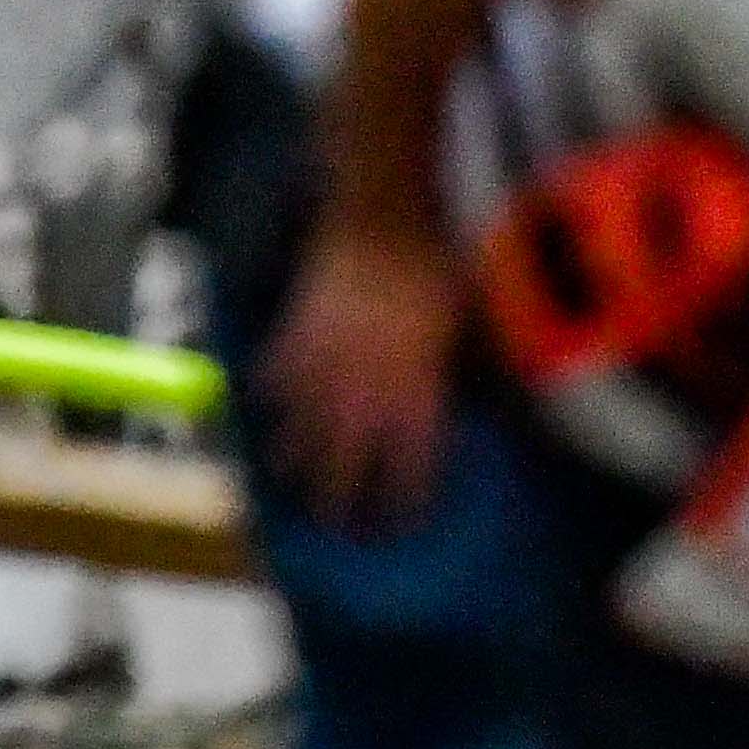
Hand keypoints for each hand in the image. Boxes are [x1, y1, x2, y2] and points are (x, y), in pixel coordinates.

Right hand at [260, 219, 462, 530]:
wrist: (385, 221)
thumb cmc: (438, 270)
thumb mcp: (468, 327)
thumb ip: (462, 375)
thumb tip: (479, 405)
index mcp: (412, 400)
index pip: (407, 474)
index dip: (403, 505)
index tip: (399, 526)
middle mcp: (363, 399)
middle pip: (342, 473)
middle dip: (338, 507)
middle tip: (337, 526)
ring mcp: (322, 375)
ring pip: (296, 440)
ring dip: (294, 464)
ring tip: (291, 482)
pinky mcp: (293, 342)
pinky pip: (272, 384)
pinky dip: (271, 398)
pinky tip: (270, 408)